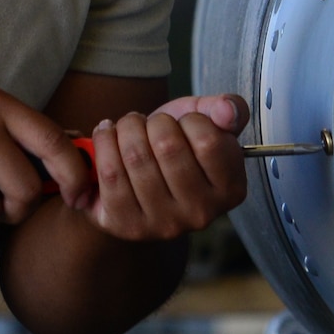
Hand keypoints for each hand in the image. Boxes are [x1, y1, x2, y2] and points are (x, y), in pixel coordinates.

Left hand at [78, 92, 250, 240]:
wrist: (140, 171)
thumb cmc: (179, 142)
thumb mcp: (207, 119)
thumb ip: (228, 108)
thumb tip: (226, 111)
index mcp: (230, 189)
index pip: (208, 141)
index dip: (190, 120)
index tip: (183, 123)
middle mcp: (201, 214)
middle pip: (168, 147)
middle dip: (154, 121)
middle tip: (151, 123)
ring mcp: (163, 224)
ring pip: (136, 157)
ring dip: (126, 128)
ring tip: (129, 127)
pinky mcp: (127, 225)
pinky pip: (110, 174)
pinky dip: (103, 143)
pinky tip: (107, 135)